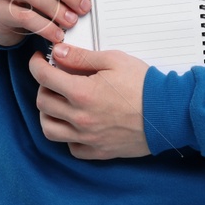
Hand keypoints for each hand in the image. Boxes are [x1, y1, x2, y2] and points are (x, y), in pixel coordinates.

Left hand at [28, 44, 151, 159]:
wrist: (168, 112)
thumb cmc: (145, 85)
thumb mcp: (113, 60)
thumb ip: (81, 56)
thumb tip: (58, 52)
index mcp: (82, 93)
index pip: (43, 77)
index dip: (36, 64)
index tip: (39, 60)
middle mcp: (80, 118)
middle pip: (42, 102)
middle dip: (44, 86)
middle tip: (55, 78)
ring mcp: (88, 137)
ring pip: (49, 129)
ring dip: (49, 113)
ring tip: (60, 101)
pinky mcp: (98, 151)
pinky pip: (70, 147)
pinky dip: (67, 136)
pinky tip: (76, 123)